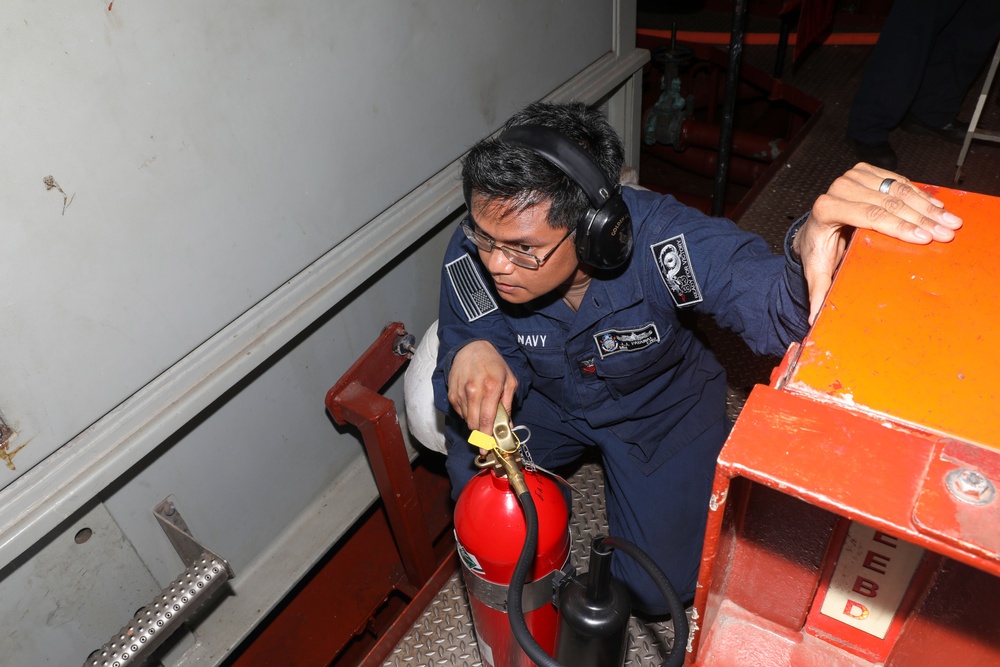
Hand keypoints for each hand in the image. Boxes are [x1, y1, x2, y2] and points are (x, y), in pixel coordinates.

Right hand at [447, 340, 517, 435]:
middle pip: (474, 424)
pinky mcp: (452, 394)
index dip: (486, 437)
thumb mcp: (509, 381)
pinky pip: (460, 413)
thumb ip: (509, 404)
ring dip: (475, 423)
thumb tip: (508, 426)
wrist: (472, 349)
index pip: (487, 420)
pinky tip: (474, 405)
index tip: (486, 449)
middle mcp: (473, 391)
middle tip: (487, 435)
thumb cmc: (494, 365)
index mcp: (491, 387)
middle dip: (481, 433)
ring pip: (466, 420)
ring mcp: (460, 393)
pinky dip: (467, 414)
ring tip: (482, 413)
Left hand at [794, 162, 961, 323]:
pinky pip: (898, 181)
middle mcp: (839, 188)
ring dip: (928, 206)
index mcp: (826, 209)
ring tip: (950, 221)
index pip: (870, 217)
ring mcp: (852, 177)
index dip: (899, 227)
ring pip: (897, 189)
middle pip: (888, 203)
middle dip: (921, 219)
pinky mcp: (865, 172)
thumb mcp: (816, 271)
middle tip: (947, 232)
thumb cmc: (818, 249)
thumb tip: (816, 319)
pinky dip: (921, 195)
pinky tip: (939, 207)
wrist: (814, 225)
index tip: (924, 238)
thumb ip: (818, 292)